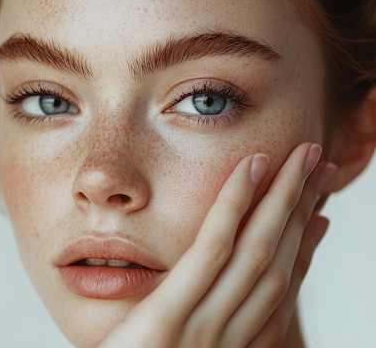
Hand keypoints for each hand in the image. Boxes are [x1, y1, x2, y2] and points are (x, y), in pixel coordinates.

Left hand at [98, 142, 337, 347]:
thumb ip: (186, 334)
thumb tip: (191, 305)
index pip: (276, 294)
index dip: (303, 252)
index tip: (320, 218)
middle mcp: (226, 344)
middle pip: (275, 266)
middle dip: (302, 212)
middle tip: (321, 166)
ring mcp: (200, 334)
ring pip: (255, 254)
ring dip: (283, 200)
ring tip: (304, 157)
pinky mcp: (166, 324)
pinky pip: (209, 253)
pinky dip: (233, 209)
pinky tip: (250, 171)